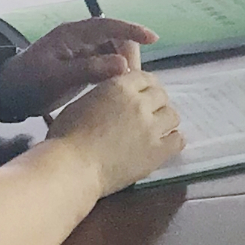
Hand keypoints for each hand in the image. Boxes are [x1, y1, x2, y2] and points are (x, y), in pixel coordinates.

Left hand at [0, 17, 155, 116]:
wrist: (7, 94)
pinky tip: (121, 86)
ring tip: (134, 82)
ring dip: (124, 63)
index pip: (108, 26)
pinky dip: (115, 72)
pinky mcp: (80, 66)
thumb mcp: (57, 77)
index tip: (153, 38)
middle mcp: (79, 39)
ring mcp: (80, 52)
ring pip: (111, 51)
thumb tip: (124, 64)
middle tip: (141, 72)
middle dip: (131, 50)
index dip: (131, 30)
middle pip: (113, 37)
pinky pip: (105, 64)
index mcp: (72, 34)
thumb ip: (89, 70)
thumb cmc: (28, 83)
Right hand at [44, 68, 183, 194]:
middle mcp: (140, 103)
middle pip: (161, 95)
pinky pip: (178, 140)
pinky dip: (172, 140)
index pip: (144, 77)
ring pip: (172, 115)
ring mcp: (151, 128)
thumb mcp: (82, 103)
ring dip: (164, 121)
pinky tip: (163, 145)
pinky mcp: (158, 152)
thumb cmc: (66, 136)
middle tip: (145, 116)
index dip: (144, 86)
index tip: (140, 95)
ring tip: (153, 131)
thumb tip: (114, 94)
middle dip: (154, 103)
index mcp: (120, 86)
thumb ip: (104, 94)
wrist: (72, 167)